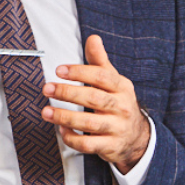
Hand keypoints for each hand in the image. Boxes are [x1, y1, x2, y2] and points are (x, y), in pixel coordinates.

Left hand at [42, 34, 150, 172]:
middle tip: (48, 88)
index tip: (60, 70)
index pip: (101, 76)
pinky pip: (88, 144)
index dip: (79, 72)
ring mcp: (116, 128)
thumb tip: (93, 39)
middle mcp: (120, 107)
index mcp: (121, 87)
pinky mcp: (110, 146)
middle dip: (68, 92)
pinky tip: (61, 130)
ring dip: (64, 117)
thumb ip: (100, 61)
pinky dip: (72, 138)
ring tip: (47, 111)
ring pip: (89, 123)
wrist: (137, 136)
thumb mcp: (114, 81)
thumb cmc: (119, 104)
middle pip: (93, 98)